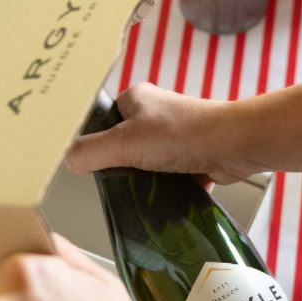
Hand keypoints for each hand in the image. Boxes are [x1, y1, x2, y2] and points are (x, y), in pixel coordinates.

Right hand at [66, 83, 261, 184]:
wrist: (234, 146)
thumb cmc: (184, 134)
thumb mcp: (124, 143)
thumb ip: (91, 151)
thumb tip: (67, 159)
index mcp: (136, 100)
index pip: (103, 122)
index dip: (96, 144)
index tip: (93, 165)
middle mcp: (157, 115)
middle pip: (125, 148)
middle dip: (123, 167)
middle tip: (121, 182)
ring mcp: (177, 137)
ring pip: (148, 166)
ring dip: (147, 181)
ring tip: (144, 193)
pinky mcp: (193, 157)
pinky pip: (171, 178)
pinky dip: (168, 190)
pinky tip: (165, 200)